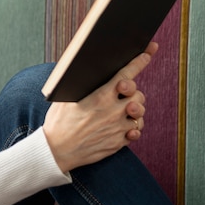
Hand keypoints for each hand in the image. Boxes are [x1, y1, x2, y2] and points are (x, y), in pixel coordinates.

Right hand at [43, 42, 157, 172]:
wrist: (56, 150)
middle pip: (138, 95)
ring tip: (125, 110)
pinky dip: (133, 128)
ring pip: (140, 115)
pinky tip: (124, 126)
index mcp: (100, 97)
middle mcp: (113, 112)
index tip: (147, 53)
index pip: (126, 74)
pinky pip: (136, 132)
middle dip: (134, 92)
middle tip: (125, 93)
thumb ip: (82, 85)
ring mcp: (117, 128)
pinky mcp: (118, 143)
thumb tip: (88, 71)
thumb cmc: (59, 122)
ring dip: (135, 110)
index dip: (139, 62)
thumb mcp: (65, 97)